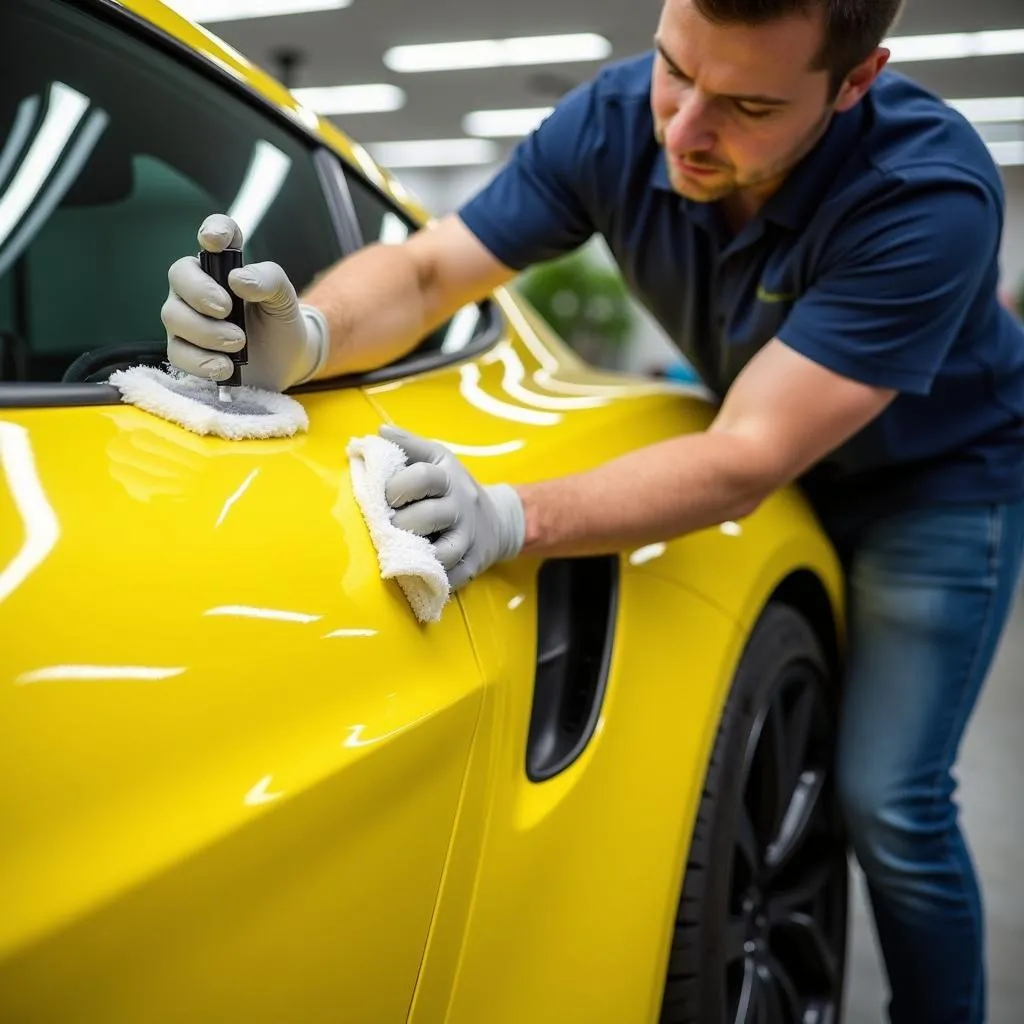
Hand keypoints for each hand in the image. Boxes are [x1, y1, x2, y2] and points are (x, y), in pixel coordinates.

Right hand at [161, 214, 328, 391]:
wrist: (286, 364)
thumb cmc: (280, 324)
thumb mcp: (285, 300)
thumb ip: (269, 280)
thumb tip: (238, 279)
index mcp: (225, 265)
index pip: (213, 234)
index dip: (212, 230)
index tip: (216, 241)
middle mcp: (198, 286)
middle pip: (179, 275)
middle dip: (200, 292)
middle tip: (227, 309)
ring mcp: (187, 319)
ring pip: (174, 316)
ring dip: (206, 331)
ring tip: (238, 343)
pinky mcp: (186, 351)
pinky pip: (178, 354)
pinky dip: (201, 362)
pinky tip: (225, 366)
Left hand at [381, 426, 524, 588]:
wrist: (498, 520)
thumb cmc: (452, 487)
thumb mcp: (437, 459)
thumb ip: (408, 446)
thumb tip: (380, 431)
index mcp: (448, 476)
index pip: (424, 476)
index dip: (398, 487)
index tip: (384, 496)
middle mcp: (461, 505)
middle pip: (430, 516)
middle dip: (401, 524)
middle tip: (387, 528)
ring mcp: (470, 536)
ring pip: (444, 552)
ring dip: (417, 555)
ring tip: (399, 552)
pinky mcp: (474, 563)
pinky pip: (452, 577)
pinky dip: (433, 579)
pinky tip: (417, 574)